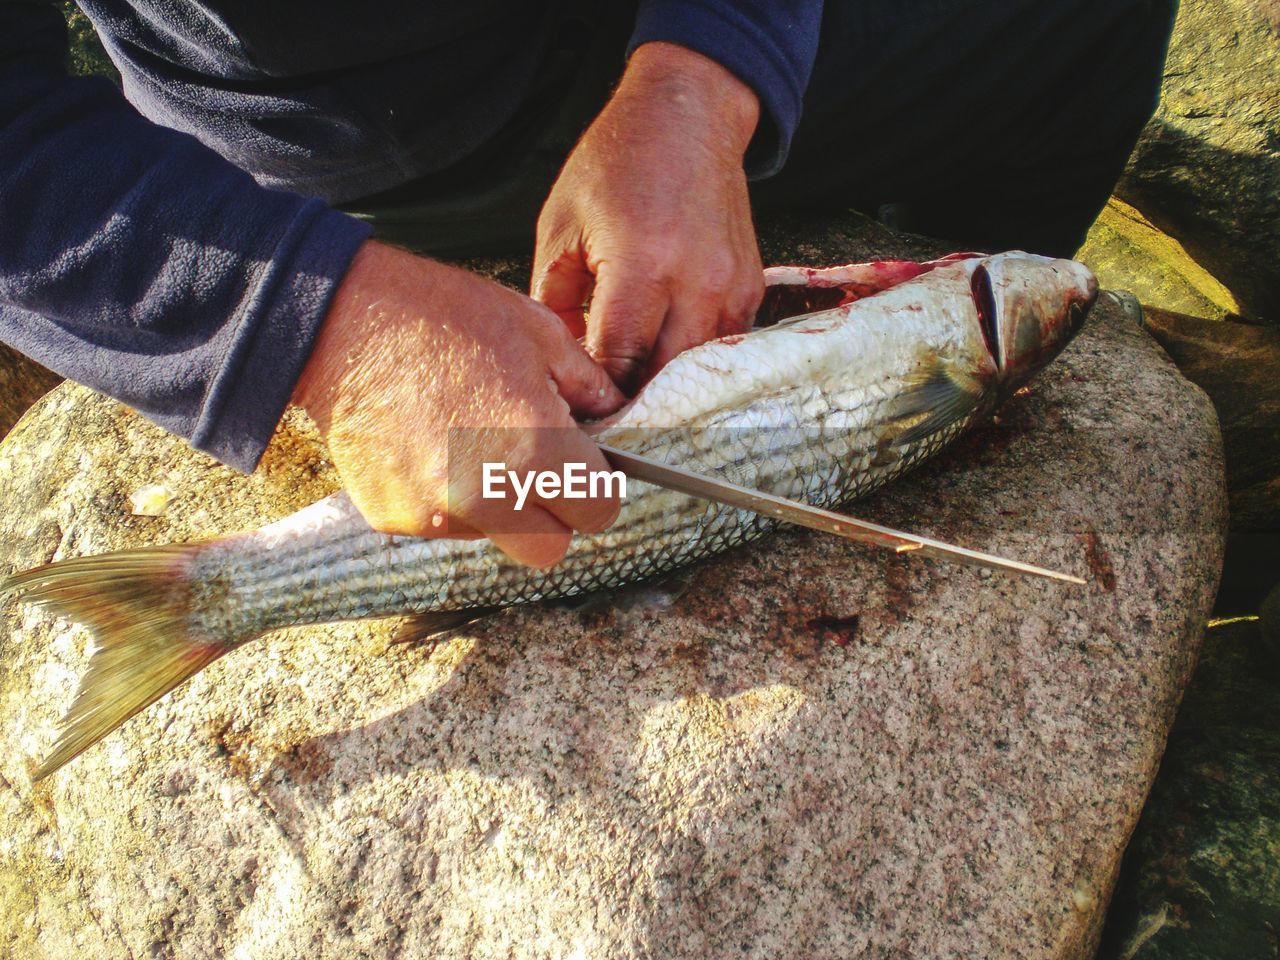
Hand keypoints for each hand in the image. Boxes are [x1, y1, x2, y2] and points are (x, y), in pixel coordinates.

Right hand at [292, 240, 626, 567]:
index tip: (585, 469)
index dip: (596, 490)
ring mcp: (436, 513)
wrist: (342, 321)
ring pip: (495, 537)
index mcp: (536, 450)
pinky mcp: (395, 518)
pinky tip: (434, 446)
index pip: (597, 511)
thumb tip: (616, 417)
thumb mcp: (539, 334)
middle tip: (539, 470)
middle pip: (548, 549)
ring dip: (499, 507)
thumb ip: (590, 388)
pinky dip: (449, 500)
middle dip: (553, 516)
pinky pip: (444, 525)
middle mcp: (488, 496)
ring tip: (474, 442)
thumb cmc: (444, 317)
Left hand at [532, 42, 764, 390]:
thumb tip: (562, 362)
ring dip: (666, 387)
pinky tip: (667, 362)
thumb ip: (555, 303)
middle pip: (664, 378)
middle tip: (603, 417)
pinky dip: (693, 361)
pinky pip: (722, 347)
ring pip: (698, 371)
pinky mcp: (750, 287)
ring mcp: (731, 287)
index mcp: (641, 265)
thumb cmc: (616, 164)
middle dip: (632, 402)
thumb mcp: (561, 227)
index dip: (597, 396)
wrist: (689, 115)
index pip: (619, 361)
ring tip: (634, 397)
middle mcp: (696, 282)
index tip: (578, 412)